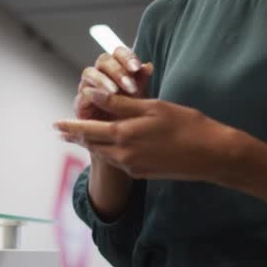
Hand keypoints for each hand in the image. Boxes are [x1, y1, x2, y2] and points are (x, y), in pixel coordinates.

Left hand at [56, 93, 242, 181]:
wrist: (211, 155)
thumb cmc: (186, 124)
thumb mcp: (152, 107)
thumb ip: (120, 102)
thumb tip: (91, 92)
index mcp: (124, 134)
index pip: (87, 130)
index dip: (70, 126)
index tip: (55, 124)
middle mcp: (123, 154)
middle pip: (92, 144)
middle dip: (76, 137)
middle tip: (61, 132)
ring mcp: (133, 166)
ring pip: (104, 154)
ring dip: (90, 145)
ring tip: (79, 138)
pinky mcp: (142, 173)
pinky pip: (118, 161)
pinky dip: (108, 152)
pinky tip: (108, 147)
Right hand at [75, 47, 152, 119]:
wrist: (121, 140)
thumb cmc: (131, 115)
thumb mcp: (140, 98)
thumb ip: (142, 81)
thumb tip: (148, 66)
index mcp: (117, 67)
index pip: (118, 52)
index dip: (127, 57)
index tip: (138, 67)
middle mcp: (101, 73)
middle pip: (103, 60)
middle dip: (117, 71)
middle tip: (130, 85)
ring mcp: (88, 86)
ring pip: (89, 72)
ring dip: (103, 80)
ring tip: (115, 92)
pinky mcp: (80, 103)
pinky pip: (83, 92)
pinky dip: (93, 94)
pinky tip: (104, 100)